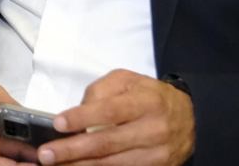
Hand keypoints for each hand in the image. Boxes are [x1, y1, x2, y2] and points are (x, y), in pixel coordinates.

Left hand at [38, 70, 193, 165]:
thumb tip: (77, 111)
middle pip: (108, 143)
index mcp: (146, 102)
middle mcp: (154, 130)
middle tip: (46, 154)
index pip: (109, 111)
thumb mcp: (127, 80)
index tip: (57, 124)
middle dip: (73, 150)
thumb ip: (101, 90)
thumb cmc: (150, 96)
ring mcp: (157, 154)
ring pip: (114, 164)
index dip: (81, 118)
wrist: (192, 118)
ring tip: (57, 165)